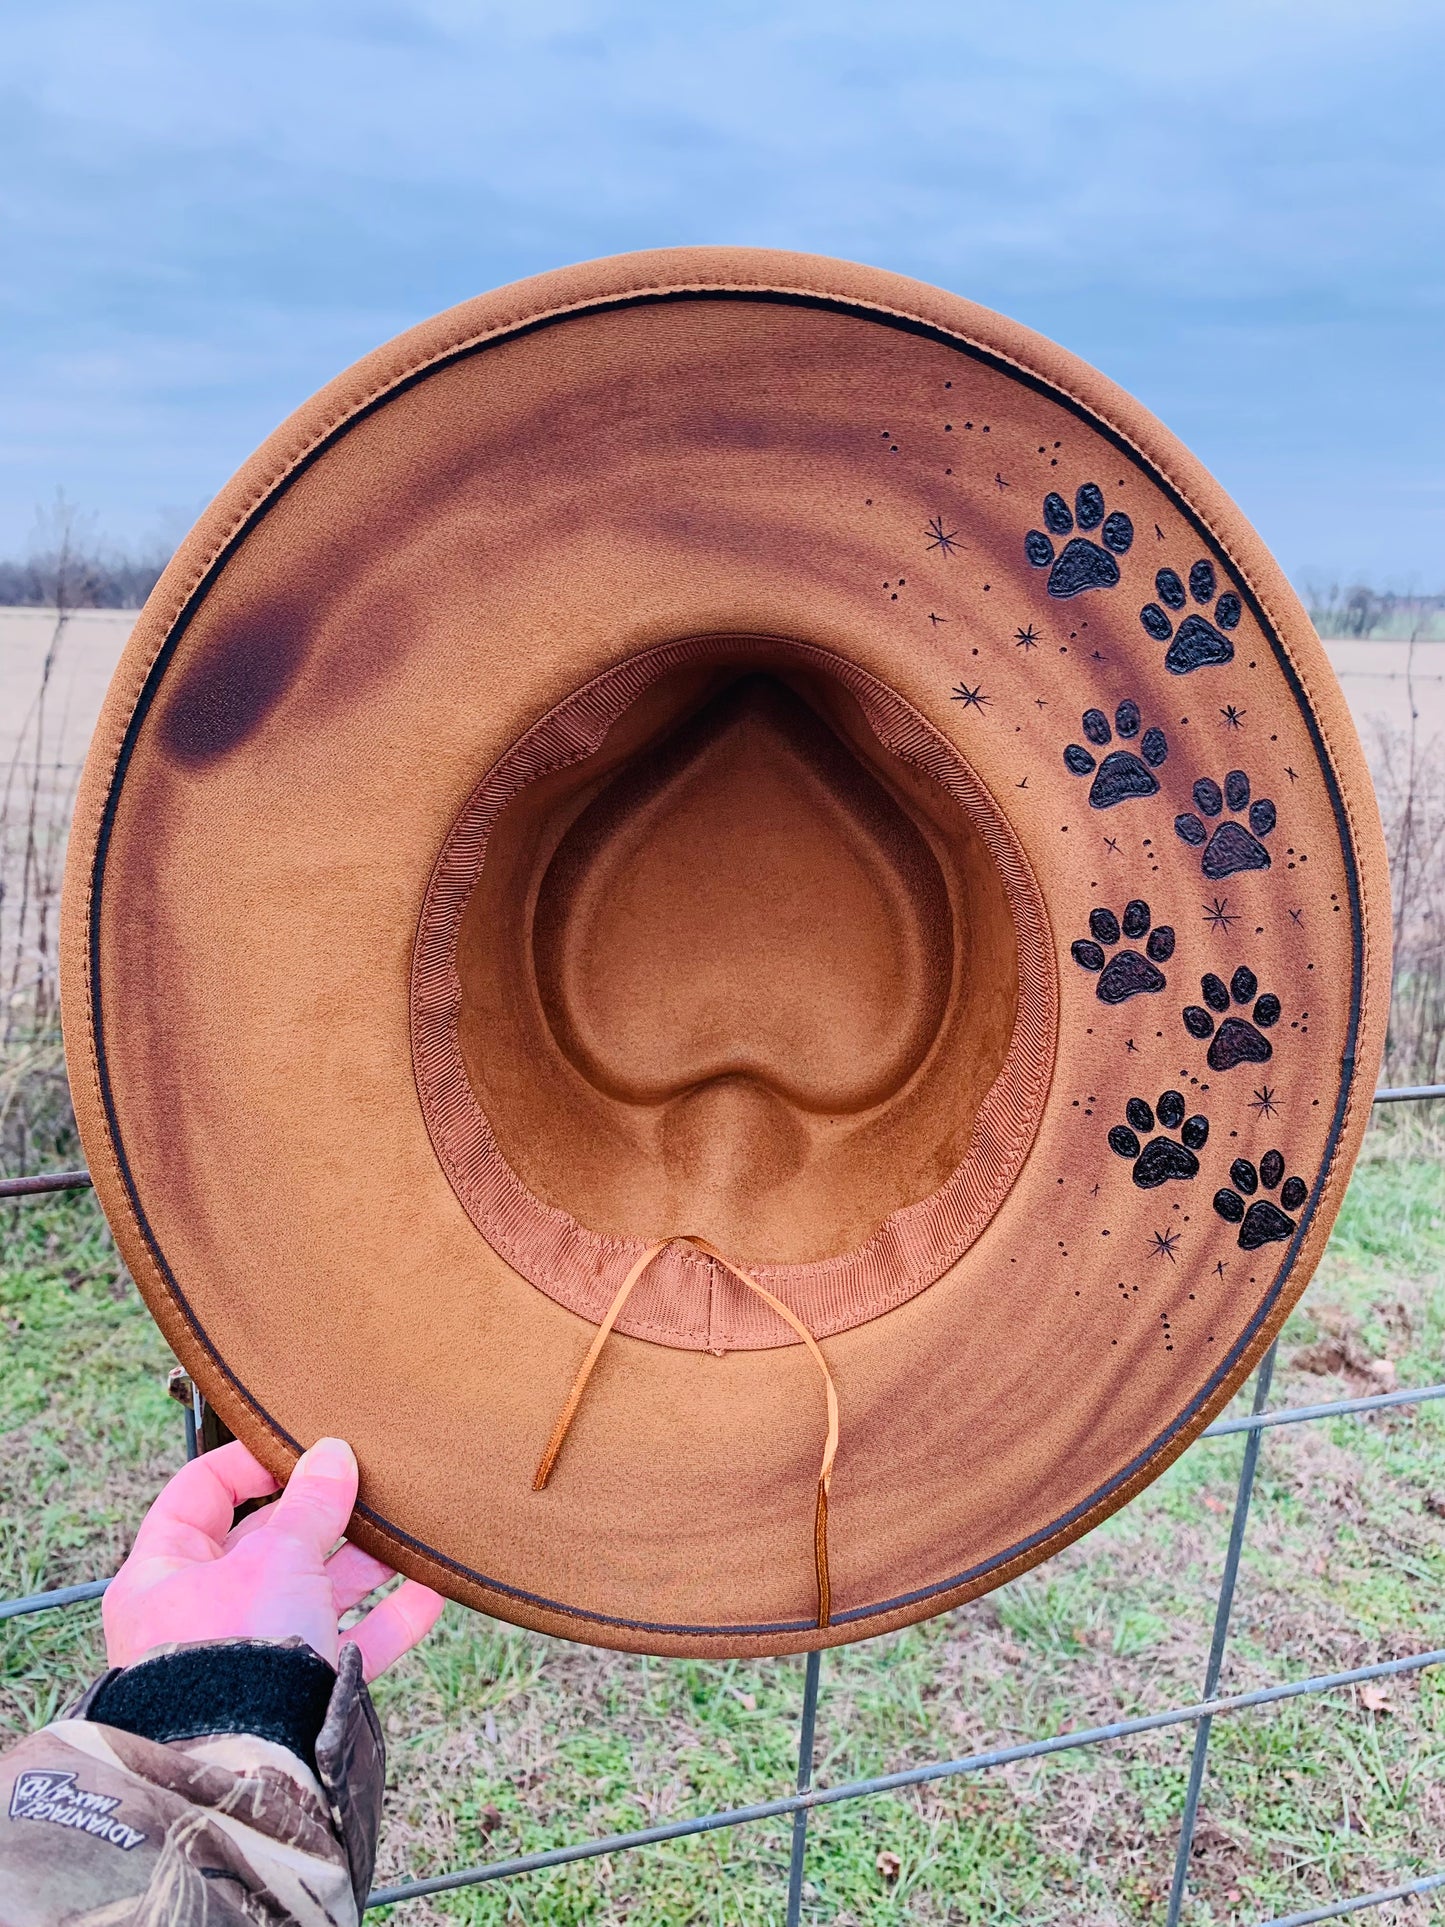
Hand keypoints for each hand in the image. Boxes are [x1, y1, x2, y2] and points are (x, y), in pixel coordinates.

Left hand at [102, 1437, 445, 1680]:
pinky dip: (386, 1620)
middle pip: (268, 1543)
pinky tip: (428, 1594)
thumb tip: (334, 1454)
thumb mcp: (277, 1555)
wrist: (247, 1771)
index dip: (251, 1462)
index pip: (202, 1493)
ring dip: (363, 1564)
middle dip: (324, 1515)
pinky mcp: (294, 1695)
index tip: (304, 1446)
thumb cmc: (232, 1658)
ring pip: (313, 1592)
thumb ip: (312, 1502)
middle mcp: (202, 1613)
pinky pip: (344, 1647)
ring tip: (408, 1536)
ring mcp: (250, 1655)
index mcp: (165, 1573)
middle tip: (367, 1486)